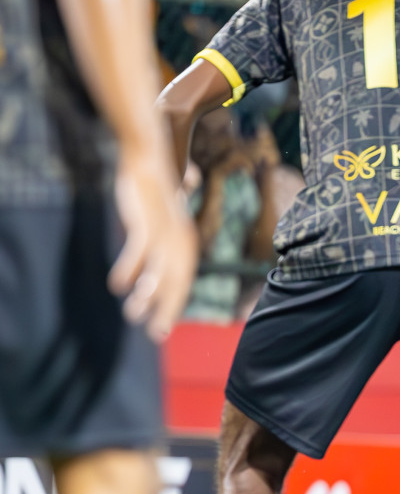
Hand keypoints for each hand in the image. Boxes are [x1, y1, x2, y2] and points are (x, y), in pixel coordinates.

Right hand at [110, 149, 197, 341]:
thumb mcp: (164, 221)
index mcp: (186, 245)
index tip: (162, 331)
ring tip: (132, 315)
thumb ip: (165, 241)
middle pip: (174, 283)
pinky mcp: (145, 222)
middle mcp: (180, 242)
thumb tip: (158, 266)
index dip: (172, 307)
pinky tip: (118, 286)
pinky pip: (139, 251)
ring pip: (157, 272)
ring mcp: (163, 232)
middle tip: (155, 335)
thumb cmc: (155, 192)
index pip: (182, 283)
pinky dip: (130, 269)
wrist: (148, 158)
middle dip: (165, 310)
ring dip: (145, 296)